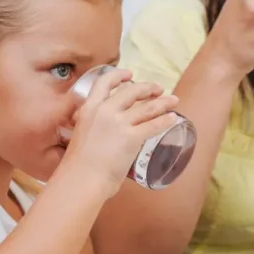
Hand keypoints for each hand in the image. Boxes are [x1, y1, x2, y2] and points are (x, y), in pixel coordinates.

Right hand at [60, 68, 179, 193]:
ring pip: (147, 107)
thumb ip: (92, 127)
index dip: (119, 75)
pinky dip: (166, 120)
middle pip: (131, 91)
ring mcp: (119, 124)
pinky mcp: (131, 138)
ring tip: (174, 100)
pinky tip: (173, 119)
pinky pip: (153, 125)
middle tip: (159, 89)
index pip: (104, 82)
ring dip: (164, 102)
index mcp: (89, 109)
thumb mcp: (81, 134)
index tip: (130, 74)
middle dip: (148, 87)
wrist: (81, 180)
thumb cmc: (78, 165)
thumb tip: (103, 132)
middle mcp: (104, 111)